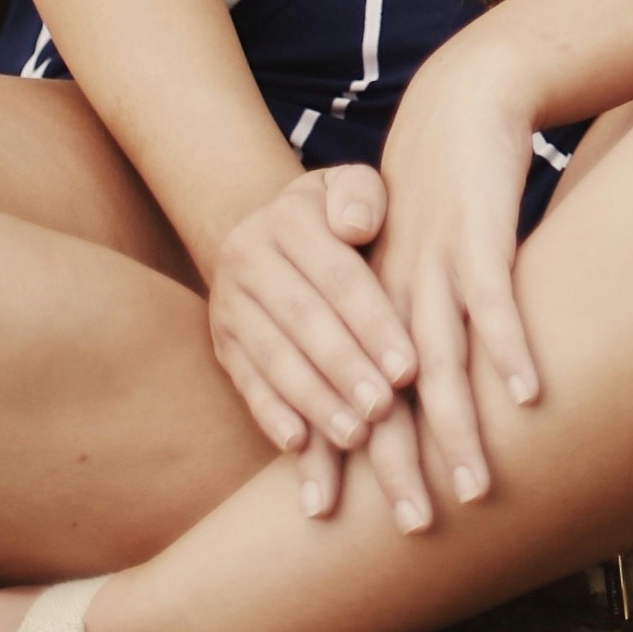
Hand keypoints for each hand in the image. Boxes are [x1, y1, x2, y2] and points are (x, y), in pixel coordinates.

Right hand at [208, 162, 419, 516]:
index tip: (408, 368)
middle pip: (303, 321)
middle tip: (383, 409)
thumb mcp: (352, 187)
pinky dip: (271, 416)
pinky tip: (299, 444)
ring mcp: (229, 304)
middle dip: (345, 369)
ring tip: (354, 436)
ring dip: (314, 402)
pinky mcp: (223, 344)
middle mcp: (247, 257)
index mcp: (288, 217)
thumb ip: (362, 196)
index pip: (337, 276)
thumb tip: (356, 226)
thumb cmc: (339, 213)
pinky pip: (245, 382)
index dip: (373, 323)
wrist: (273, 229)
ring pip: (272, 358)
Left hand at [367, 31, 543, 528]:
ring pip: (442, 361)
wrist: (460, 102)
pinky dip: (510, 347)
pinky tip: (529, 393)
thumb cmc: (444, 195)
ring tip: (473, 488)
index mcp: (373, 305)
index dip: (340, 455)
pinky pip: (497, 301)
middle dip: (401, 467)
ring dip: (458, 428)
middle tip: (414, 533)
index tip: (328, 521)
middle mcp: (396, 293)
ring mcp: (438, 265)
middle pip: (391, 395)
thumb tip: (425, 400)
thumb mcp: (417, 264)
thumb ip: (418, 325)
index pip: (348, 394)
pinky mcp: (482, 233)